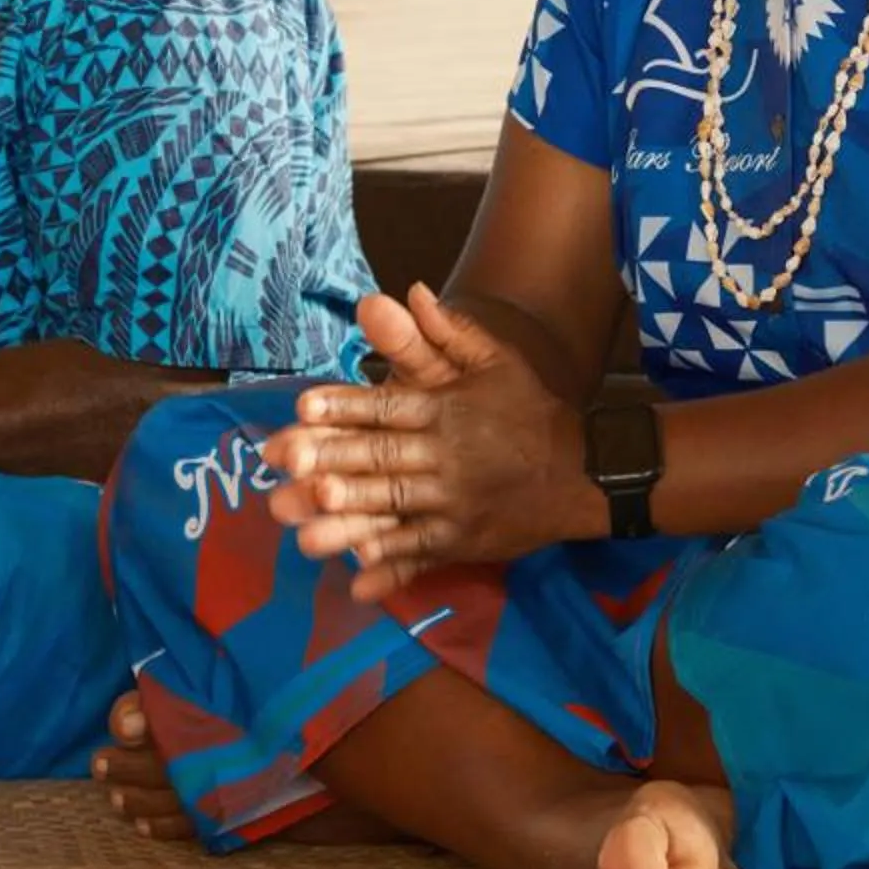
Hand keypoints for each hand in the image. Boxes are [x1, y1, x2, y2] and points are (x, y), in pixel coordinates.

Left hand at [264, 284, 594, 596]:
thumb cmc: (532, 411)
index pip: (387, 407)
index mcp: (447, 411)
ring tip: (303, 529)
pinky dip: (390, 567)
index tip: (302, 407)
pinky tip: (356, 578)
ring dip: (348, 518)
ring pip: (393, 508)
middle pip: (380, 457)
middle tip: (281, 464)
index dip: (344, 407)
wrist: (587, 472)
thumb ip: (451, 331)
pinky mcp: (462, 540)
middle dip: (328, 460)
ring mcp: (453, 503)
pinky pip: (421, 553)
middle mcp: (445, 456)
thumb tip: (413, 290)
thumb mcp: (499, 361)